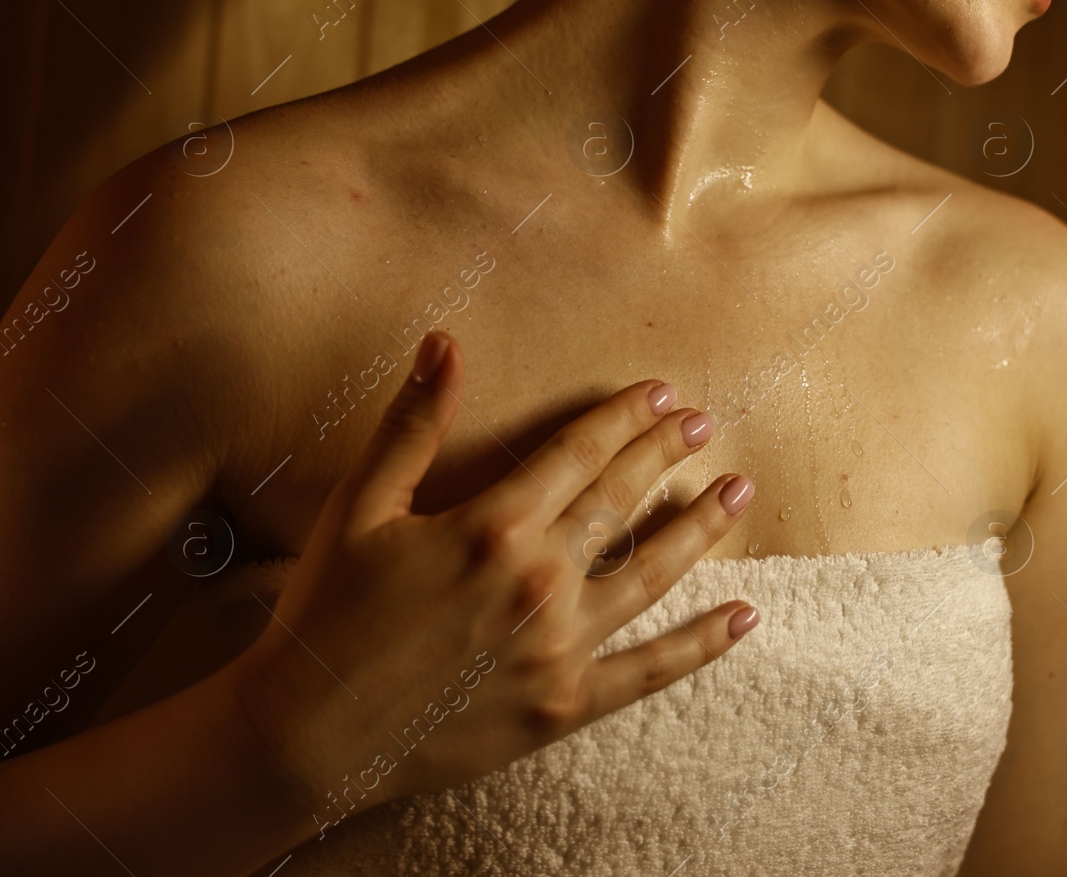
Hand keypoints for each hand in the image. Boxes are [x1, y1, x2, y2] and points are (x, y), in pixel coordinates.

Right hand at [225, 331, 758, 821]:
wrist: (306, 738)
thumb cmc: (327, 616)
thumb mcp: (361, 509)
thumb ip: (412, 425)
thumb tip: (444, 342)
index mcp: (493, 524)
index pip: (579, 453)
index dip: (625, 417)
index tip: (663, 393)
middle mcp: (538, 579)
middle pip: (623, 500)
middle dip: (667, 454)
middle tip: (706, 423)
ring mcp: (559, 645)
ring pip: (653, 573)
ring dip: (701, 529)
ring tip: (740, 492)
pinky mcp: (565, 704)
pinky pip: (650, 670)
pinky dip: (702, 644)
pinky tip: (746, 617)